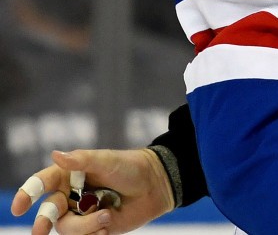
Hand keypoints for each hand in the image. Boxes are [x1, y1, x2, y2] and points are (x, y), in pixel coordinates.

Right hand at [11, 148, 174, 234]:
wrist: (156, 185)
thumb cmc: (130, 167)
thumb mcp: (107, 160)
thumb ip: (81, 160)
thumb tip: (55, 154)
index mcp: (68, 175)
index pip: (41, 183)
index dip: (26, 194)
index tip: (19, 206)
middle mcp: (70, 195)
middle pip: (48, 212)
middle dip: (43, 221)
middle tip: (40, 230)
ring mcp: (81, 213)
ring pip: (67, 228)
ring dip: (85, 226)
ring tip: (106, 216)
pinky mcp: (94, 228)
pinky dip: (94, 234)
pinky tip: (109, 223)